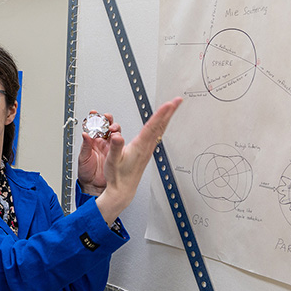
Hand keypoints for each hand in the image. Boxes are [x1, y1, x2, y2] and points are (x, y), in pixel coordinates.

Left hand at [76, 110, 119, 195]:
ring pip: (115, 133)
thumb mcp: (83, 158)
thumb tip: (85, 134)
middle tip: (106, 118)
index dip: (94, 119)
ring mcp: (111, 148)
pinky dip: (120, 139)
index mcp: (93, 142)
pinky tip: (119, 137)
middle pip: (106, 127)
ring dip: (114, 128)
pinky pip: (120, 144)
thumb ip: (85, 146)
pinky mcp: (117, 153)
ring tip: (112, 128)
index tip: (94, 113)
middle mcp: (102, 143)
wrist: (93, 186)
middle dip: (107, 120)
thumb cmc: (86, 172)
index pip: (94, 127)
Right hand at [95, 97, 182, 223]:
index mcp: (139, 147)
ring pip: (159, 129)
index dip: (160, 114)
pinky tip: (161, 123)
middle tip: (178, 100)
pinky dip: (160, 125)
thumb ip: (116, 148)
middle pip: (160, 126)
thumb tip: (118, 136)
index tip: (169, 104)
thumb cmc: (117, 177)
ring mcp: (148, 149)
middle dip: (169, 112)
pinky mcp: (146, 151)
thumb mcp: (112, 161)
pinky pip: (156, 135)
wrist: (123, 190)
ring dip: (166, 117)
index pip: (152, 127)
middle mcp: (146, 147)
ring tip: (172, 107)